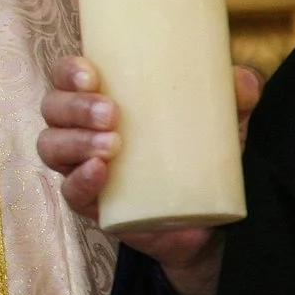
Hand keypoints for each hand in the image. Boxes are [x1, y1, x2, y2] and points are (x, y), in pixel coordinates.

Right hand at [37, 56, 260, 294]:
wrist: (205, 222)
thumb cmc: (198, 157)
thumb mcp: (220, 123)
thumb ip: (234, 97)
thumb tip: (243, 80)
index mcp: (101, 99)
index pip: (66, 77)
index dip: (68, 71)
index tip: (93, 73)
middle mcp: (82, 130)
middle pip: (52, 109)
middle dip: (75, 107)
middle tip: (113, 112)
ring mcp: (82, 168)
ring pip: (51, 147)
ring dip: (74, 141)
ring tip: (113, 144)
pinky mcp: (92, 205)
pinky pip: (70, 192)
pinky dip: (80, 180)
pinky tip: (100, 172)